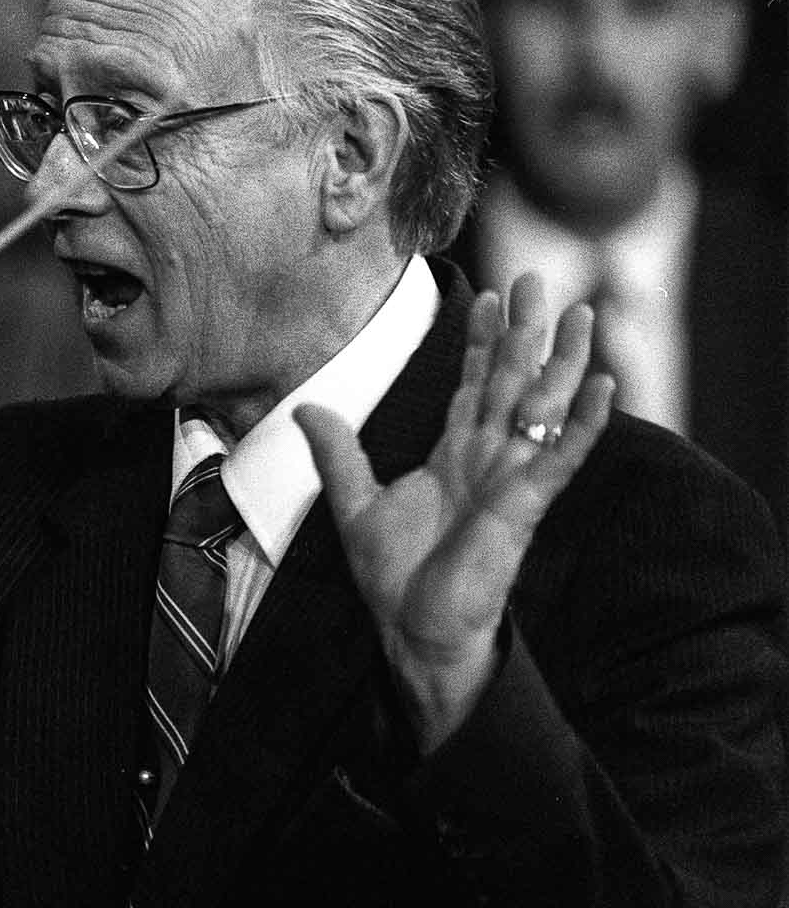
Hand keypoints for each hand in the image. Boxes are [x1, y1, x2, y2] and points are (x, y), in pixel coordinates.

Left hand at [296, 274, 613, 752]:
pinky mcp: (524, 506)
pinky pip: (560, 459)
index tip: (487, 297)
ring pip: (544, 410)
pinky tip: (602, 385)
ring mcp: (510, 480)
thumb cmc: (393, 575)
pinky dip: (582, 424)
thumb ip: (337, 454)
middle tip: (537, 279)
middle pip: (513, 383)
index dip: (482, 343)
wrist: (412, 628)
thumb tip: (305, 407)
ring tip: (580, 315)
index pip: (474, 386)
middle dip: (525, 333)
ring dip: (563, 363)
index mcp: (453, 455)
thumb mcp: (354, 502)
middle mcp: (487, 459)